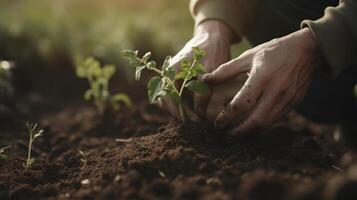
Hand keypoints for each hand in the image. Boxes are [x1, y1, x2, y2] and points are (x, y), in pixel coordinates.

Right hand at [159, 20, 233, 120]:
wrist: (212, 36)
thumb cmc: (212, 51)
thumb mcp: (210, 73)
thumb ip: (203, 94)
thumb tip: (198, 115)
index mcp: (172, 70)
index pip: (168, 97)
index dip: (180, 112)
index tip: (194, 121)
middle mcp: (167, 73)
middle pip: (165, 99)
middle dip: (178, 113)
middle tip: (194, 124)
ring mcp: (171, 75)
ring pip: (168, 98)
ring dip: (179, 110)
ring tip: (194, 119)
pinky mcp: (177, 78)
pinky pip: (174, 94)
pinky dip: (181, 103)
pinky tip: (194, 111)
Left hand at [203, 28, 320, 133]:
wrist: (307, 50)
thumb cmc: (273, 51)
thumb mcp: (248, 56)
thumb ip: (226, 70)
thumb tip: (205, 79)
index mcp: (262, 77)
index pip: (242, 104)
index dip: (228, 117)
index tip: (217, 124)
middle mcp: (276, 90)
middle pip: (256, 120)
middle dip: (239, 131)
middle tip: (226, 135)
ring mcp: (287, 98)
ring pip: (267, 124)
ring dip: (250, 132)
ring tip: (236, 133)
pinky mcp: (294, 103)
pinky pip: (276, 120)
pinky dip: (262, 126)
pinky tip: (251, 125)